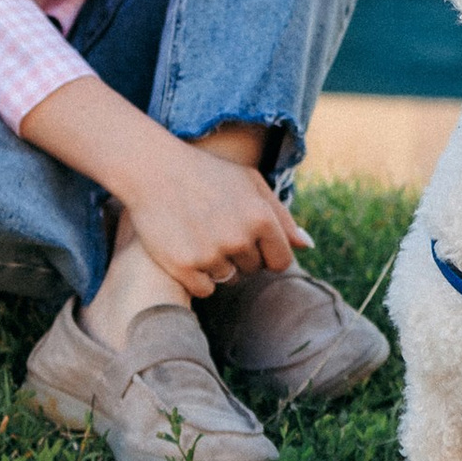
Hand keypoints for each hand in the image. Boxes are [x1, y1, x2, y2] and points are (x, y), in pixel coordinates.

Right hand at [110, 136, 308, 297]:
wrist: (154, 170)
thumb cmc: (208, 174)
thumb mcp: (250, 183)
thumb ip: (281, 216)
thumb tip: (307, 246)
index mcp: (260, 217)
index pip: (281, 261)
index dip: (267, 252)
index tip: (250, 239)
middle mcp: (238, 238)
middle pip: (254, 270)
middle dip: (241, 255)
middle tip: (218, 227)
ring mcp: (210, 254)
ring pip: (229, 280)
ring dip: (219, 265)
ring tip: (201, 234)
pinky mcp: (183, 266)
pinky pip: (205, 290)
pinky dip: (198, 277)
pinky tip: (188, 249)